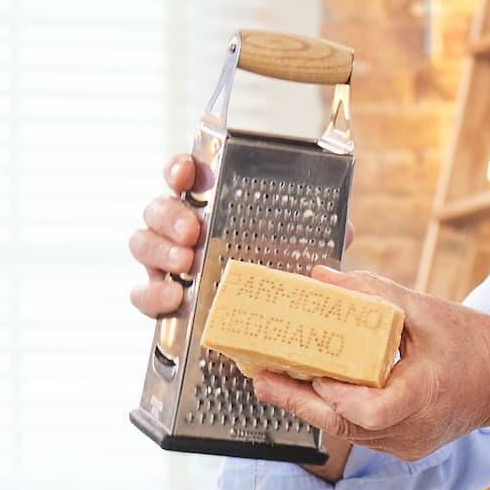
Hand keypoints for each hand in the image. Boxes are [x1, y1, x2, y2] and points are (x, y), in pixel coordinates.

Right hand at [128, 156, 359, 319]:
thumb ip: (320, 235)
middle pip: (157, 208)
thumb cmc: (275, 270)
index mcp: (210, 205)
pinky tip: (173, 300)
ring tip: (185, 265)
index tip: (186, 172)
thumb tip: (348, 231)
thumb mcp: (300, 249)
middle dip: (170, 217)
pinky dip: (152, 296)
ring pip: (141, 243)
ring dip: (159, 251)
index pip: (184, 176)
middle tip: (193, 232)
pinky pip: (141, 294)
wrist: (263, 320)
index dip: (180, 169)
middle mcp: (181, 228)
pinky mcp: (159, 296)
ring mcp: (166, 261)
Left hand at [248, 267, 489, 462]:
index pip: (365, 412)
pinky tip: (316, 387)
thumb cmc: (479, 344)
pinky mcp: (403, 445)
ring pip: (347, 432)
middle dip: (297, 400)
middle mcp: (410, 432)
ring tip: (275, 378)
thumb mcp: (426, 310)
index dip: (332, 395)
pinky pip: (361, 431)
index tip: (307, 370)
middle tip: (260, 377)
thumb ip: (371, 294)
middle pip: (342, 426)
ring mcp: (406, 445)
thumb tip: (321, 277)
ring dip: (313, 405)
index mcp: (421, 399)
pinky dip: (337, 409)